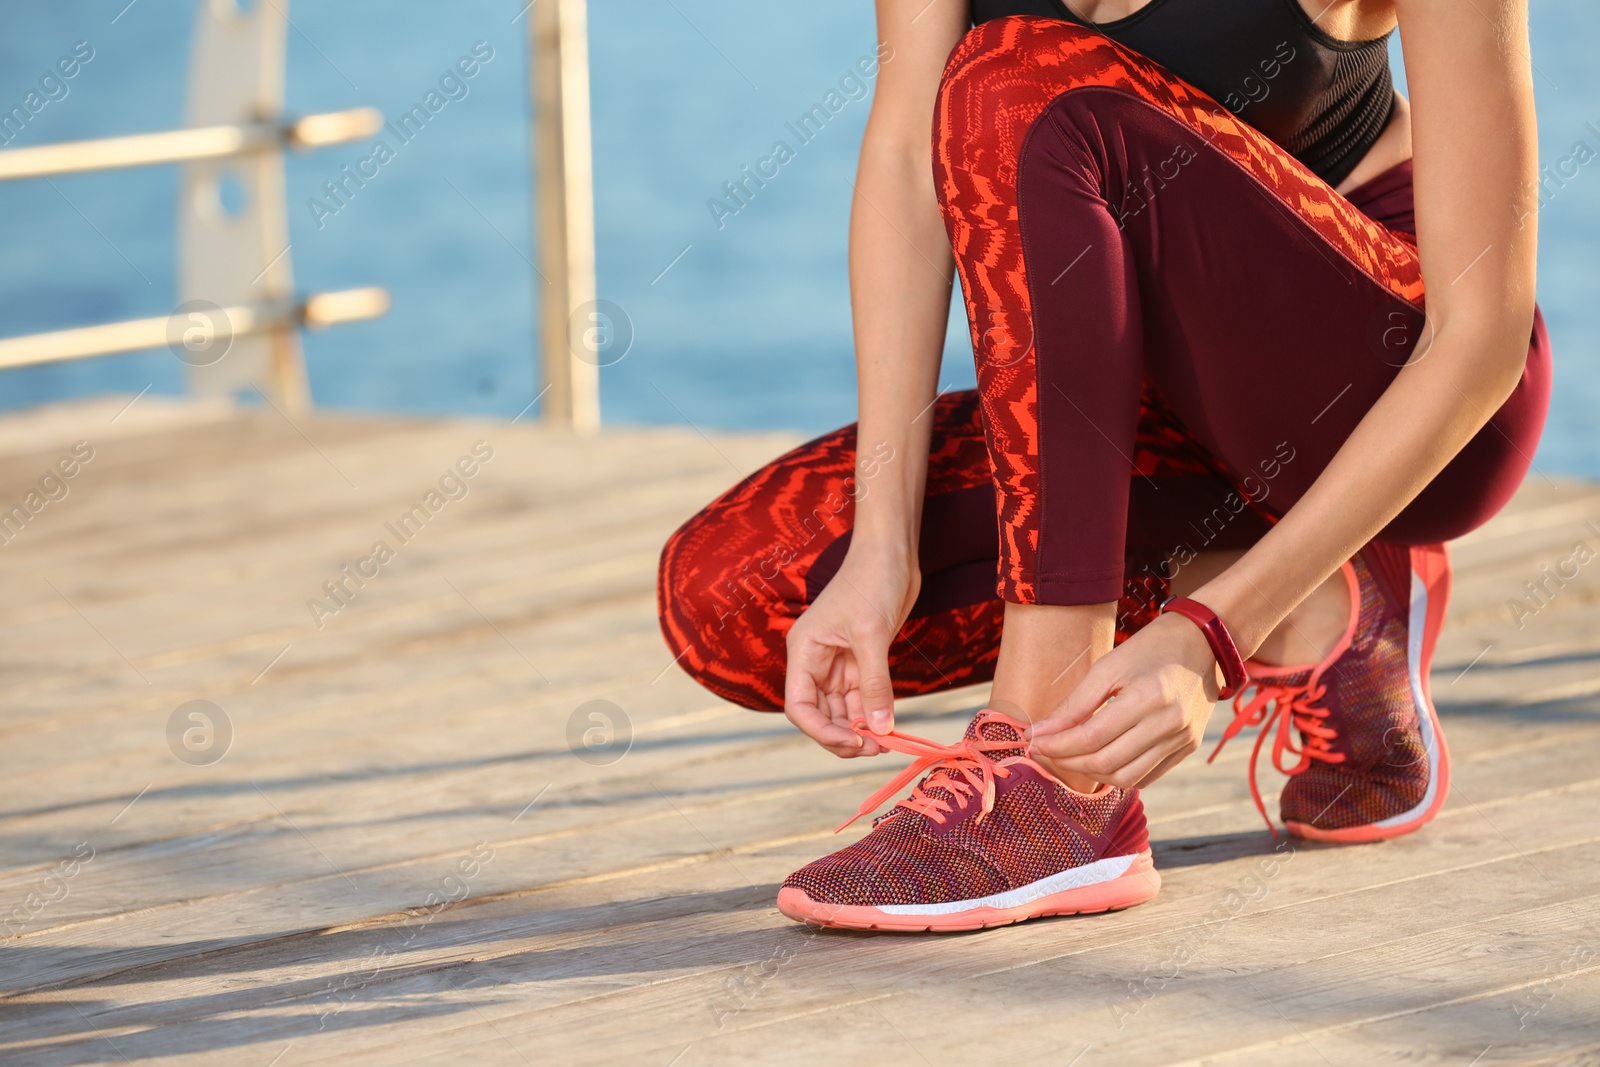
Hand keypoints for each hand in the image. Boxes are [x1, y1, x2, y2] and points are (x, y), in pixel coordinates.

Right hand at [784, 541, 918, 757]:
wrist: (891, 552)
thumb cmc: (872, 580)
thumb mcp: (872, 634)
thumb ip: (874, 684)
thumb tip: (879, 729)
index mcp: (803, 651)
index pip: (799, 706)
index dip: (822, 731)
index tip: (852, 741)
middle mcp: (815, 661)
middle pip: (820, 714)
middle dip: (844, 735)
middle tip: (876, 749)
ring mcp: (837, 663)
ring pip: (842, 710)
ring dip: (860, 728)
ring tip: (886, 742)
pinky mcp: (860, 661)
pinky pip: (861, 697)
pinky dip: (873, 713)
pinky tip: (889, 725)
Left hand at [1027, 614, 1220, 788]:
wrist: (1204, 643)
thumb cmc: (1150, 648)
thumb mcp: (1108, 666)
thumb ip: (1075, 703)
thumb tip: (1042, 731)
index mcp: (1147, 698)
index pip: (1091, 737)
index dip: (1057, 745)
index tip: (1033, 740)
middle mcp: (1169, 725)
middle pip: (1106, 763)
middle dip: (1067, 761)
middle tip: (1045, 750)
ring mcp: (1182, 740)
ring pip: (1126, 778)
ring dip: (1091, 773)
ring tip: (1068, 756)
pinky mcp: (1187, 748)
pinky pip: (1146, 776)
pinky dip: (1118, 774)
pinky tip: (1098, 759)